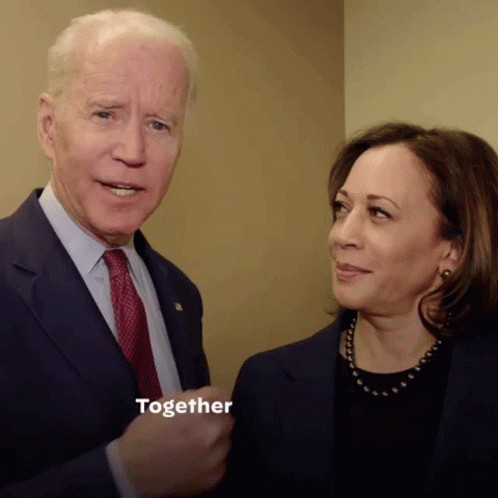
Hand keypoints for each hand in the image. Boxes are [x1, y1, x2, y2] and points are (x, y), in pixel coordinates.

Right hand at [116, 386, 232, 496]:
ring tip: (196, 446)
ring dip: (215, 441)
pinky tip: (195, 462)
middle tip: (200, 427)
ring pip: (225, 442)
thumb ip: (191, 399)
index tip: (207, 407)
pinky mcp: (214, 476)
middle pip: (227, 419)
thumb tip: (208, 400)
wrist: (130, 470)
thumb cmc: (145, 432)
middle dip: (215, 420)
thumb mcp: (166, 403)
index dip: (213, 401)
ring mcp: (215, 455)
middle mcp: (212, 429)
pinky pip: (221, 463)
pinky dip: (211, 462)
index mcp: (200, 407)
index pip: (223, 398)